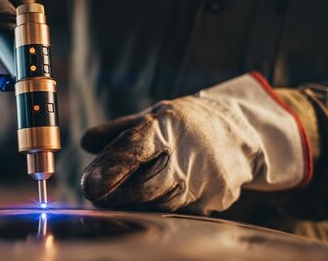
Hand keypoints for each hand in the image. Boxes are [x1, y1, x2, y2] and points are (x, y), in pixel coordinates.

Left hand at [80, 73, 311, 214]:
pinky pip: (176, 212)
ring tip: (117, 198)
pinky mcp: (212, 202)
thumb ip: (118, 131)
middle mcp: (186, 156)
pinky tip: (148, 202)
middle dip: (117, 196)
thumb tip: (86, 142)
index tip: (89, 184)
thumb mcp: (154, 116)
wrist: (241, 135)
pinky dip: (157, 209)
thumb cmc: (185, 125)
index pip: (134, 149)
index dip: (109, 168)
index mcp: (167, 127)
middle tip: (97, 196)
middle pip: (145, 186)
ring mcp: (202, 182)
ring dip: (133, 205)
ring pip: (158, 204)